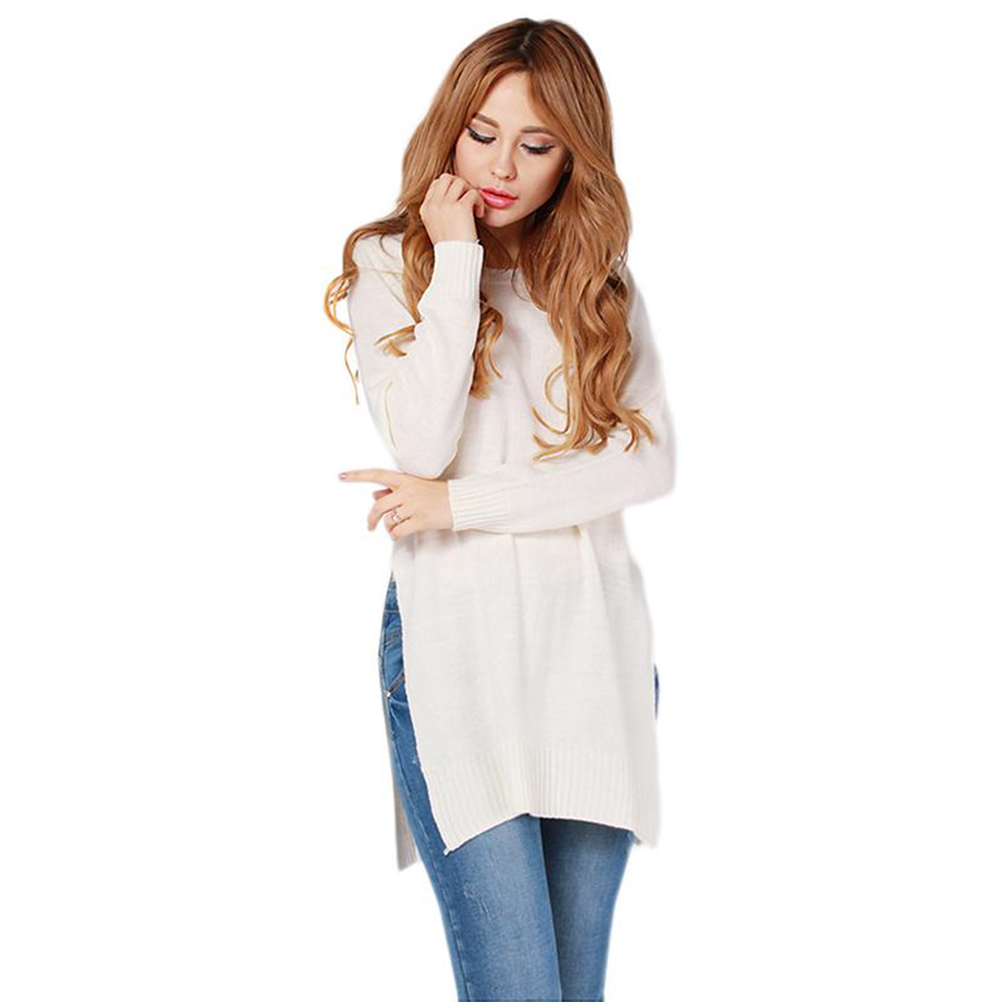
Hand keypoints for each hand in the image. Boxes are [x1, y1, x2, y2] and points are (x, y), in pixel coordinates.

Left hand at [339, 467, 453, 538]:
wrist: (460, 502)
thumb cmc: (437, 494)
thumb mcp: (415, 487)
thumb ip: (394, 490)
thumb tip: (373, 496)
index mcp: (405, 480)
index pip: (377, 475)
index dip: (358, 476)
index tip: (341, 476)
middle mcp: (407, 491)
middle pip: (378, 506)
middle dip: (371, 519)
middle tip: (370, 527)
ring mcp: (414, 505)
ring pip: (388, 520)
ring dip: (388, 528)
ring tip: (395, 529)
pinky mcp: (421, 520)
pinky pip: (398, 531)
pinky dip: (395, 535)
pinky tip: (399, 535)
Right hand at [419, 171, 486, 244]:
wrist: (455, 261)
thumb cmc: (451, 248)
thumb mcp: (438, 228)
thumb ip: (440, 211)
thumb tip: (453, 198)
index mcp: (426, 209)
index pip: (437, 184)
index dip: (451, 189)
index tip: (460, 201)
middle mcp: (433, 205)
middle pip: (447, 178)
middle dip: (461, 185)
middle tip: (468, 201)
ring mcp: (445, 205)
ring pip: (460, 182)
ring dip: (471, 192)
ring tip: (474, 208)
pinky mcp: (460, 208)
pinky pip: (473, 193)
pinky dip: (479, 202)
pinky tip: (480, 214)